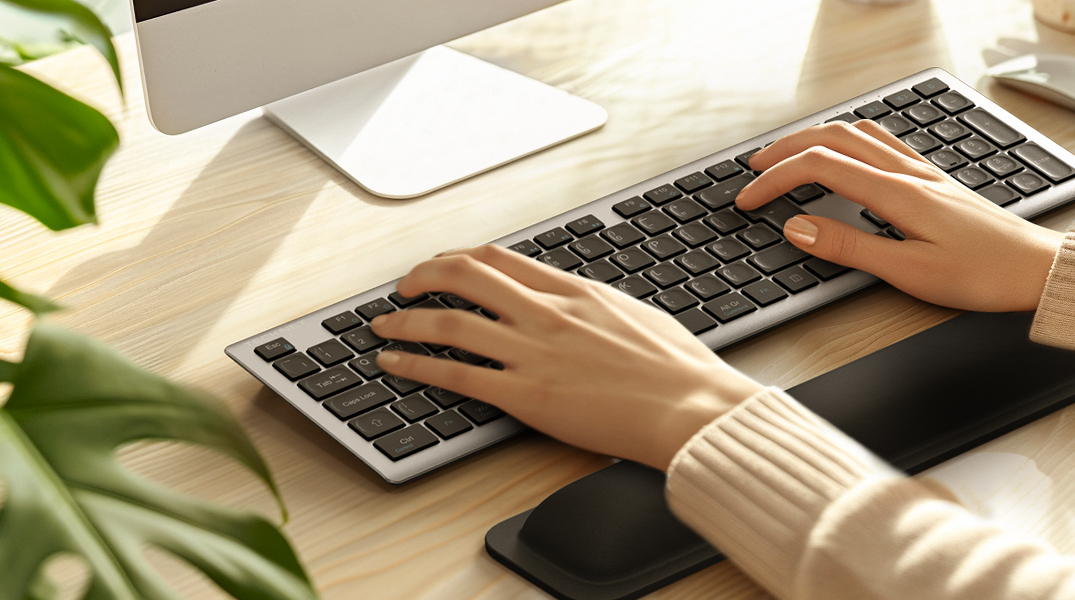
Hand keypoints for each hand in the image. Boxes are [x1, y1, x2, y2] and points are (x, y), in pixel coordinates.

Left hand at [368, 246, 763, 470]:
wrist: (690, 407)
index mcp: (575, 292)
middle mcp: (547, 314)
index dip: (460, 258)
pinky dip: (417, 367)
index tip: (441, 265)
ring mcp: (534, 353)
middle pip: (466, 276)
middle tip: (403, 287)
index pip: (501, 260)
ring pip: (450, 322)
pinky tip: (396, 365)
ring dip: (406, 321)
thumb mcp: (637, 316)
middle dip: (423, 276)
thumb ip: (597, 307)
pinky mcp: (527, 396)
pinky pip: (458, 375)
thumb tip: (581, 304)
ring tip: (384, 326)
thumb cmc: (678, 370)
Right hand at [737, 120, 1063, 311]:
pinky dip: (846, 139)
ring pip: (856, 133)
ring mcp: (922, 172)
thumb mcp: (909, 272)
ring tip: (786, 155)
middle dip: (784, 149)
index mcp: (897, 193)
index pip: (818, 167)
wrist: (1038, 270)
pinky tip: (844, 153)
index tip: (748, 200)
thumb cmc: (983, 276)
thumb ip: (849, 247)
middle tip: (752, 171)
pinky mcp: (934, 180)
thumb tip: (798, 227)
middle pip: (831, 138)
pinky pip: (881, 141)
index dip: (775, 180)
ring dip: (813, 138)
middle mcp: (907, 173)